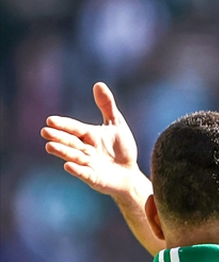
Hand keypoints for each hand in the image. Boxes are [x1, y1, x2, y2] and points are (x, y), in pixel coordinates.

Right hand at [42, 82, 146, 199]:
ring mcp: (87, 164)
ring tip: (50, 146)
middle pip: (70, 142)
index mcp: (88, 136)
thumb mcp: (116, 125)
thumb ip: (107, 106)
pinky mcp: (93, 178)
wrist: (130, 173)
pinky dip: (77, 170)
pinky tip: (68, 166)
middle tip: (45, 132)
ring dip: (63, 152)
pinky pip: (84, 174)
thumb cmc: (121, 149)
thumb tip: (98, 84)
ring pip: (73, 157)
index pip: (74, 128)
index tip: (51, 120)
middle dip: (59, 137)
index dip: (64, 125)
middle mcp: (84, 149)